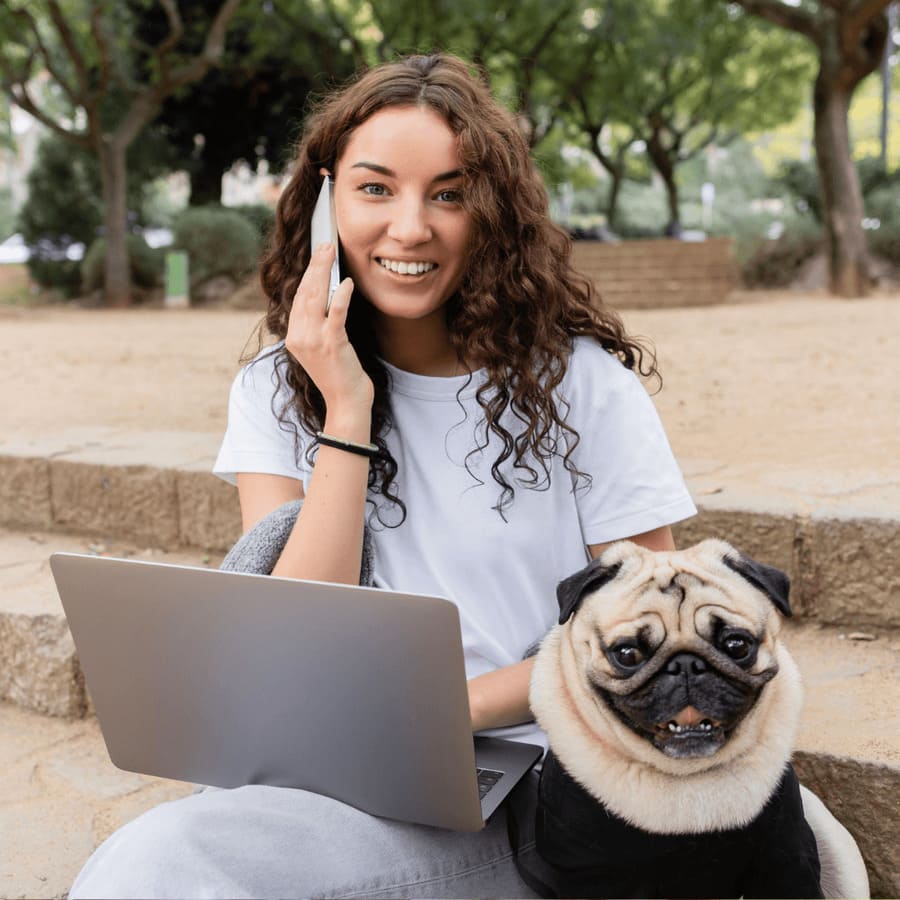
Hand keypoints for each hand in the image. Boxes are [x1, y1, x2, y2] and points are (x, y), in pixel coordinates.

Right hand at [285, 243, 373, 417]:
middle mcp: (299, 337)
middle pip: (305, 293)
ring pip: (316, 298)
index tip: (317, 256)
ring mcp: (314, 341)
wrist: (346, 403)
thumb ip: (318, 326)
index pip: (299, 299)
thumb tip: (328, 299)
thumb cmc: (339, 376)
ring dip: (324, 272)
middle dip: (315, 265)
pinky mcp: (332, 344)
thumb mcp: (322, 349)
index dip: (308, 275)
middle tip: (325, 244)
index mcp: (294, 337)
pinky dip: (341, 296)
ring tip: (331, 252)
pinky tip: (347, 282)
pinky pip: (335, 314)